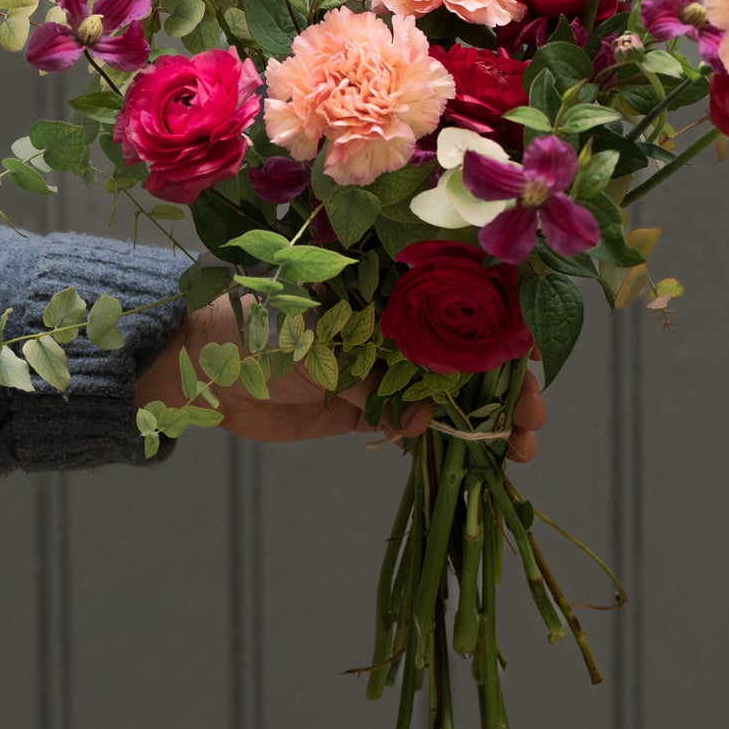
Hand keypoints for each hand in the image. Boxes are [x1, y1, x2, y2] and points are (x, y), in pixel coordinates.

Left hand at [136, 296, 546, 459]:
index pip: (464, 295)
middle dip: (507, 384)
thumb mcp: (314, 338)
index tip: (533, 356)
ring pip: (451, 389)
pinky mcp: (364, 404)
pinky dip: (439, 435)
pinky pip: (415, 419)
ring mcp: (382, 362)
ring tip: (516, 450)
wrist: (195, 366)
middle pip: (469, 349)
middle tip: (533, 422)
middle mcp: (395, 318)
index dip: (505, 325)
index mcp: (389, 279)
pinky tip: (462, 450)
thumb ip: (368, 373)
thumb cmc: (251, 324)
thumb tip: (425, 414)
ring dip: (485, 418)